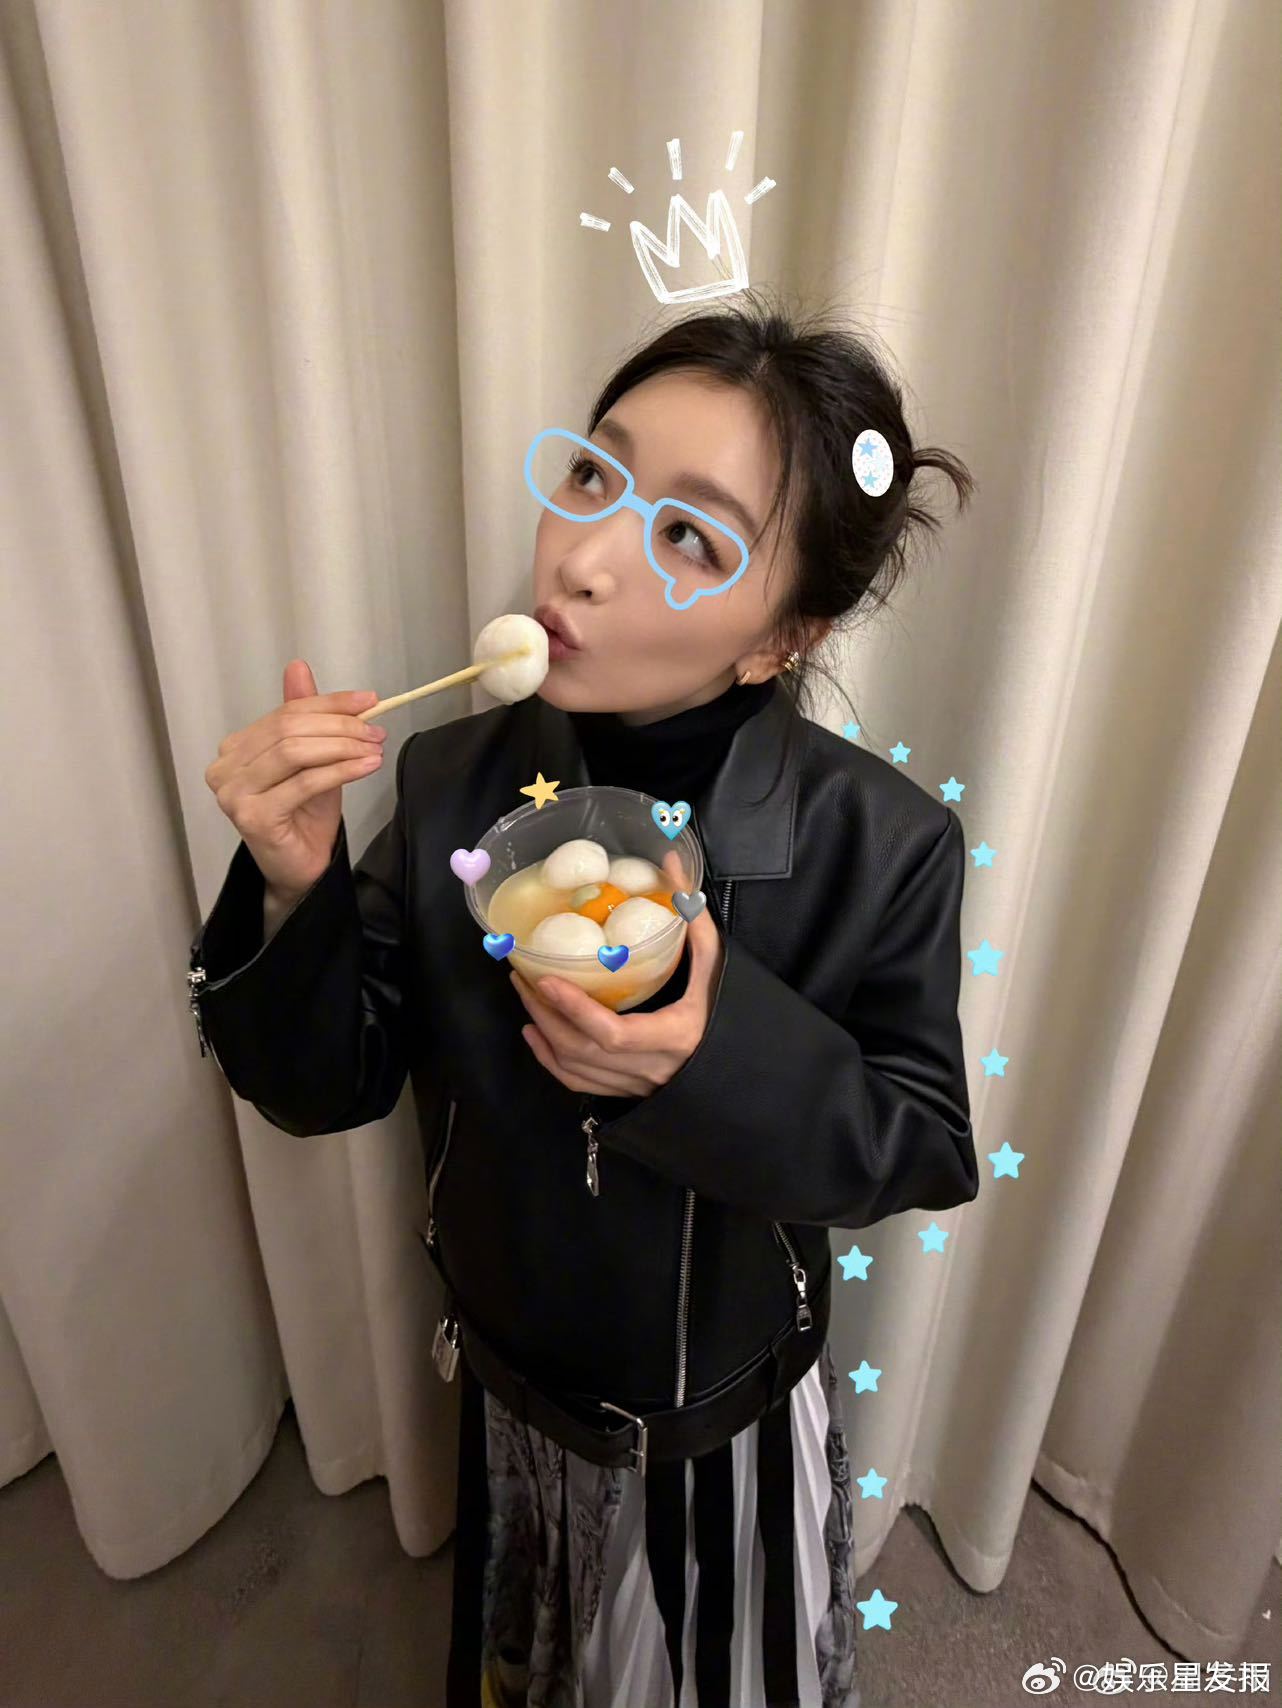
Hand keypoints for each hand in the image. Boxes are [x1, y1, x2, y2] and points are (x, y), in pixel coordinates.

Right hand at [203, 660, 386, 895]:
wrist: (302, 868)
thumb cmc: (304, 816)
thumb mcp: (312, 758)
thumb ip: (304, 715)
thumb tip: (297, 666)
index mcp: (235, 749)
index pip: (285, 713)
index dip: (328, 703)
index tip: (368, 700)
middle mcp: (224, 769)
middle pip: (289, 729)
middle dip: (339, 726)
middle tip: (375, 730)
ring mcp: (233, 794)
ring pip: (295, 752)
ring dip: (342, 746)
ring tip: (374, 747)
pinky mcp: (252, 817)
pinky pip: (304, 783)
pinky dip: (340, 770)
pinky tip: (366, 766)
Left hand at [510, 850, 724, 1096]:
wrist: (746, 1068)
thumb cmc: (733, 1014)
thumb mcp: (718, 967)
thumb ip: (693, 919)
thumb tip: (671, 862)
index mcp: (675, 1037)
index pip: (613, 1034)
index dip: (575, 1009)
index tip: (546, 979)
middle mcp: (652, 1069)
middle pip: (581, 1049)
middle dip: (545, 1012)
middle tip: (522, 974)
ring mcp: (637, 1085)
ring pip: (575, 1068)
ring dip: (543, 1031)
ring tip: (525, 994)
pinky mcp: (629, 1093)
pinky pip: (578, 1083)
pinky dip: (550, 1059)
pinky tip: (535, 1033)